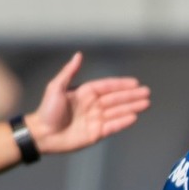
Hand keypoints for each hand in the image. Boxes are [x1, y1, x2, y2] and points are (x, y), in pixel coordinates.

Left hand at [25, 52, 151, 155]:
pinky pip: (112, 126)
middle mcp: (92, 105)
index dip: (122, 85)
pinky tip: (134, 117)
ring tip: (146, 104)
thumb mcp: (56, 87)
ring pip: (117, 112)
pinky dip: (123, 122)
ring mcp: (95, 120)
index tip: (136, 83)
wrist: (42, 134)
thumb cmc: (46, 110)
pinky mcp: (96, 134)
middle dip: (132, 96)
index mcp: (85, 93)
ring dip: (132, 108)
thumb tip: (79, 55)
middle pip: (116, 99)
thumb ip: (69, 71)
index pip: (108, 87)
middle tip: (147, 93)